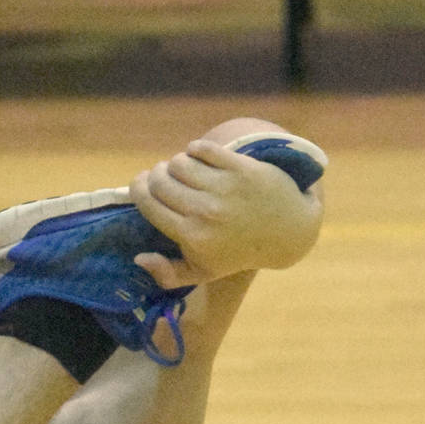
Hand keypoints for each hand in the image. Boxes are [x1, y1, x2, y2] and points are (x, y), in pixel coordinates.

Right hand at [128, 140, 321, 288]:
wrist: (286, 232)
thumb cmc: (238, 252)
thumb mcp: (205, 272)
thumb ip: (168, 274)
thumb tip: (139, 257)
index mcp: (192, 236)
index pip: (149, 203)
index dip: (138, 189)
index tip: (141, 184)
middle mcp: (205, 212)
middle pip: (160, 180)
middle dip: (154, 175)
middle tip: (162, 176)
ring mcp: (224, 188)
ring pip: (179, 162)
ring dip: (176, 163)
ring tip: (184, 169)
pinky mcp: (241, 168)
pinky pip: (203, 149)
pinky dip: (196, 149)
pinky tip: (199, 155)